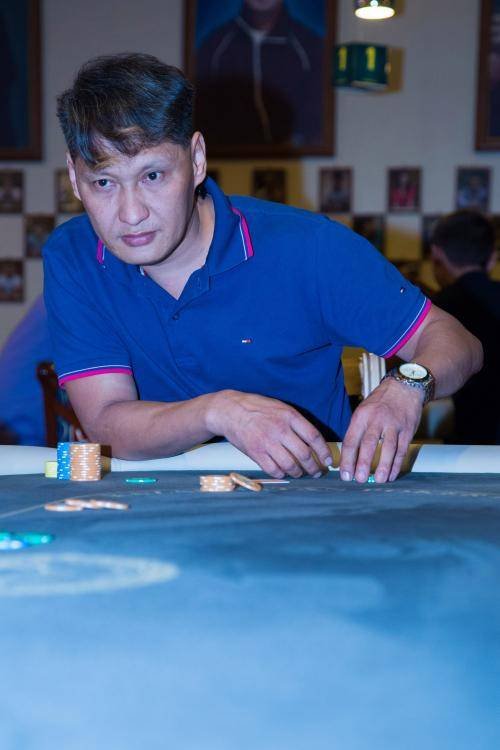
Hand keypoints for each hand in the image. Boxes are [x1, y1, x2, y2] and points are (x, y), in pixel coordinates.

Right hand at [206, 390, 332, 477]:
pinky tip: (284, 472)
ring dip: (298, 473)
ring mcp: (266, 442)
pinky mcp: (255, 452)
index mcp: (289, 416)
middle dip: (314, 467)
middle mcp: (279, 429)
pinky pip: (273, 470)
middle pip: (304, 454)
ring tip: (301, 473)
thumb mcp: (280, 407)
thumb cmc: (257, 408)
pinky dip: (281, 474)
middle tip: (317, 472)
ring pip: (290, 465)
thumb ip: (296, 422)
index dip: (324, 451)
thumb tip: (314, 441)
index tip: (328, 460)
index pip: (313, 437)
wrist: (229, 410)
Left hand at [340, 378, 422, 482]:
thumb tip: (347, 457)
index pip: (351, 440)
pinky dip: (397, 464)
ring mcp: (393, 425)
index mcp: (361, 416)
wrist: (404, 388)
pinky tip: (392, 475)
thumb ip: (356, 431)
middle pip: (368, 444)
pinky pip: (402, 449)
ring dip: (383, 466)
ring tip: (377, 480)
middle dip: (362, 463)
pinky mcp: (407, 430)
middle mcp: (377, 420)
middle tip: (359, 480)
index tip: (344, 474)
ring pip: (388, 448)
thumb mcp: (363, 411)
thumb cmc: (380, 403)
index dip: (347, 459)